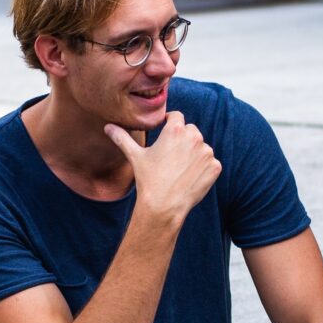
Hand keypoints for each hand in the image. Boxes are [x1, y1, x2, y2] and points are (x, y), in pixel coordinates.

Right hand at [105, 111, 220, 221]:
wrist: (164, 206)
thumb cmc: (148, 180)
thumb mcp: (135, 156)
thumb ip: (122, 138)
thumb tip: (108, 127)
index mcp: (176, 130)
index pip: (177, 117)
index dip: (170, 124)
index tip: (165, 133)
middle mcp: (194, 137)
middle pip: (190, 131)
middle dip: (183, 140)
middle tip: (171, 157)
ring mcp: (207, 152)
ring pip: (201, 147)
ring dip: (194, 154)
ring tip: (179, 170)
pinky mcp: (215, 167)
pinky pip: (210, 163)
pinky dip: (203, 169)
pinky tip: (189, 178)